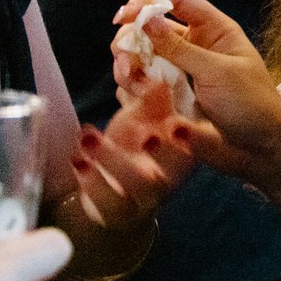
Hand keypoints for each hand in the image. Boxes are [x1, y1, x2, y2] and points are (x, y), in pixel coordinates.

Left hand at [60, 79, 195, 246]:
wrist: (113, 192)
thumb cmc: (133, 146)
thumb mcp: (144, 117)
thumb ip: (150, 95)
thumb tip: (148, 67)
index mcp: (185, 149)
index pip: (202, 146)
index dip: (196, 138)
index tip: (176, 123)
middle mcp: (171, 176)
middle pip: (174, 171)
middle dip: (164, 154)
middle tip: (148, 135)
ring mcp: (146, 197)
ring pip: (139, 186)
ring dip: (114, 160)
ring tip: (90, 138)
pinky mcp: (119, 213)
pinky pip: (109, 203)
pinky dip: (92, 182)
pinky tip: (78, 160)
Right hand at [111, 0, 280, 204]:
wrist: (260, 149)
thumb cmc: (251, 105)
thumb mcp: (216, 73)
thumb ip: (179, 48)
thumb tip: (147, 18)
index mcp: (213, 29)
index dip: (146, 1)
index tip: (121, 18)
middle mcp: (193, 45)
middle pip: (147, 27)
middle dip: (130, 42)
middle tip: (127, 64)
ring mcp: (179, 70)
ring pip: (138, 56)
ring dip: (128, 68)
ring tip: (139, 88)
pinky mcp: (169, 95)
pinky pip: (139, 84)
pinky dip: (132, 89)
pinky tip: (142, 102)